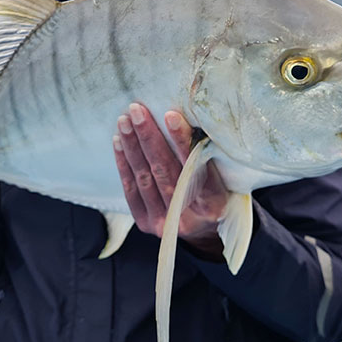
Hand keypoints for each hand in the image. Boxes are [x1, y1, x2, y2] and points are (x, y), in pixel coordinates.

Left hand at [113, 103, 228, 256]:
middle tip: (137, 111)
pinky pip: (131, 190)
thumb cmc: (215, 194)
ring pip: (144, 178)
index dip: (182, 142)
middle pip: (163, 171)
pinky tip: (119, 142)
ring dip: (132, 146)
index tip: (170, 115)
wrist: (205, 231)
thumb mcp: (222, 179)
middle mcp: (187, 216)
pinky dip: (123, 163)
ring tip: (124, 121)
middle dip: (148, 137)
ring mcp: (164, 222)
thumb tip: (184, 117)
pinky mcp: (146, 223)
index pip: (195, 168)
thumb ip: (206, 157)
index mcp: (212, 204)